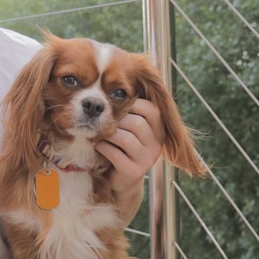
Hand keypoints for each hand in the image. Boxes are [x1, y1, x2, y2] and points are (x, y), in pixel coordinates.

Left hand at [96, 98, 164, 220]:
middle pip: (135, 123)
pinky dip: (102, 147)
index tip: (118, 108)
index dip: (131, 104)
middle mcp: (157, 144)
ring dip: (108, 135)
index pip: (150, 109)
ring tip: (101, 135)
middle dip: (117, 121)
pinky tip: (99, 147)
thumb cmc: (121, 146)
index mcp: (159, 129)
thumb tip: (124, 79)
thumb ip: (130, 110)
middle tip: (106, 124)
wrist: (119, 179)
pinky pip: (114, 153)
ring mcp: (147, 159)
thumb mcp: (129, 126)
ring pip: (124, 137)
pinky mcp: (134, 171)